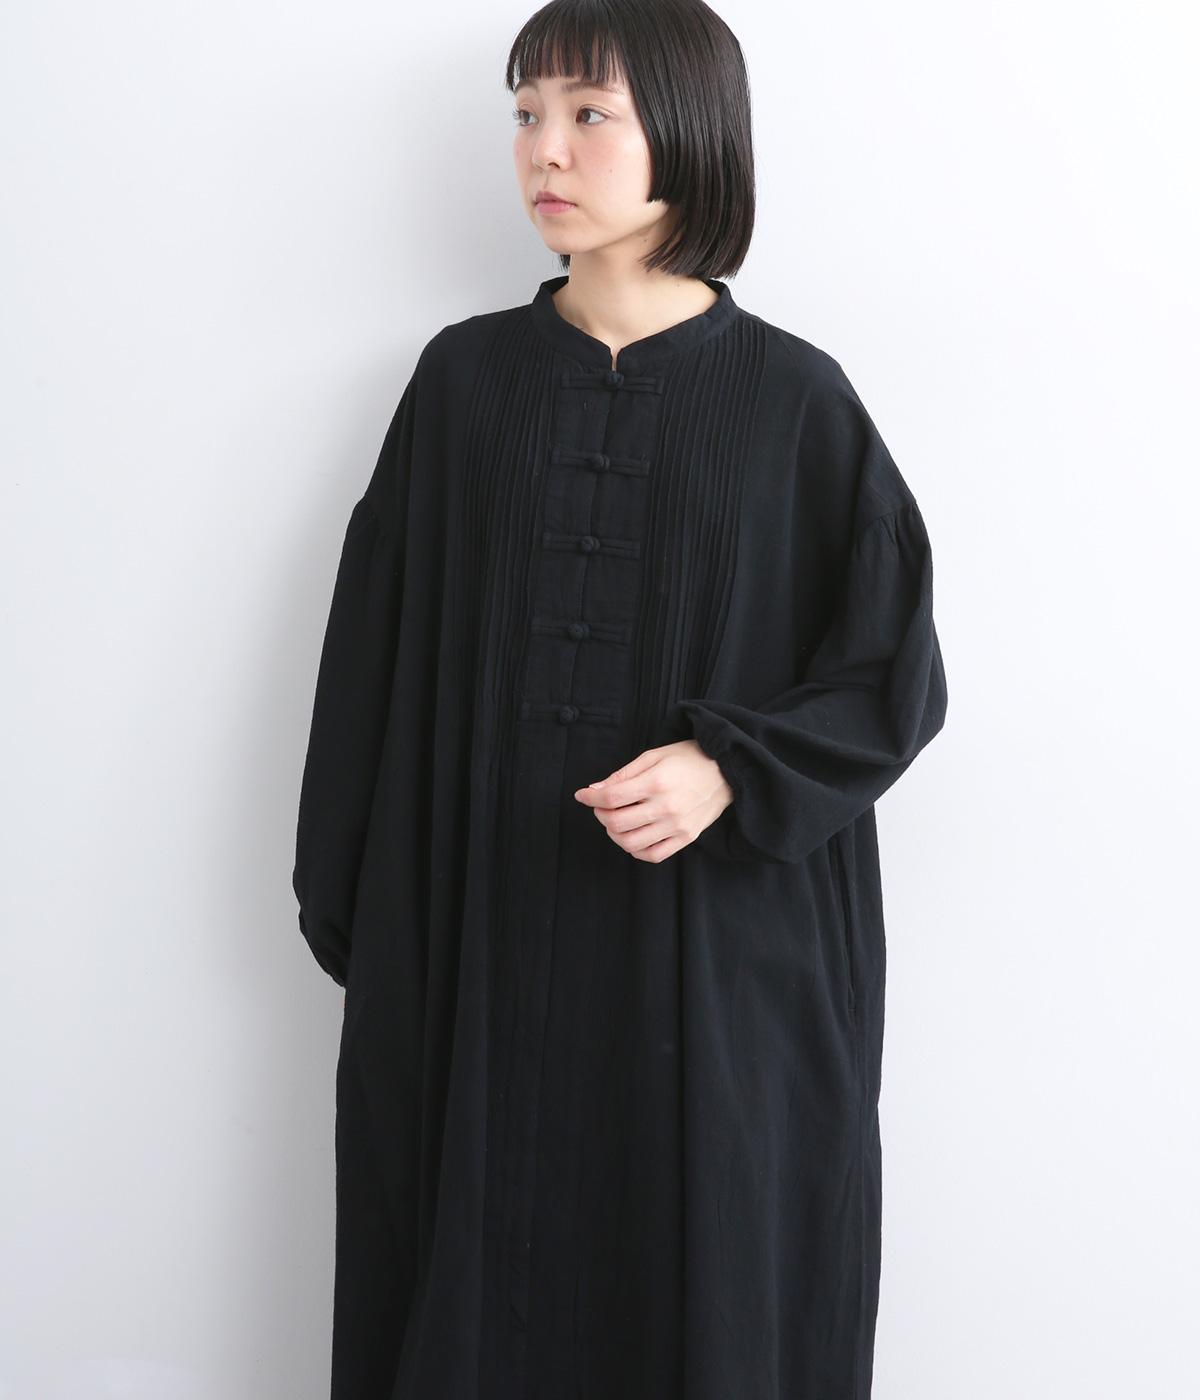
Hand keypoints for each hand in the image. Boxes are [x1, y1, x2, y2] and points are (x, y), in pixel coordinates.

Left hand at [572, 740, 732, 861]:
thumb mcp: (654, 756)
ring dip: (614, 834)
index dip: (590, 797)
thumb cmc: (688, 758)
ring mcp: (677, 826)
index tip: (583, 795)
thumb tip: (596, 789)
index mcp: (656, 782)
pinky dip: (636, 850)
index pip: (611, 797)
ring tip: (615, 821)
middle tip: (601, 806)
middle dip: (600, 815)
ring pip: (631, 843)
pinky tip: (633, 837)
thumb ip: (624, 774)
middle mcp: (666, 807)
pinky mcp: (686, 838)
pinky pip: (653, 855)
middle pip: (617, 822)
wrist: (726, 771)